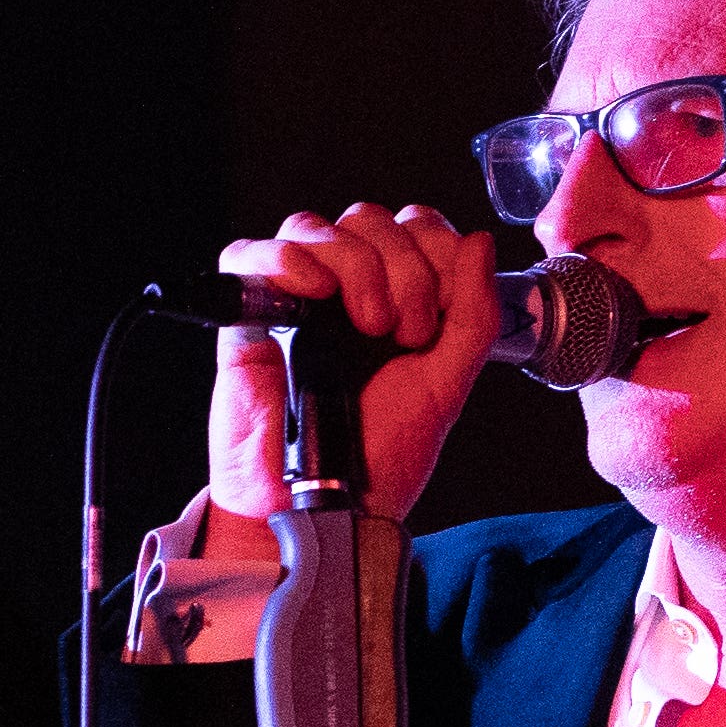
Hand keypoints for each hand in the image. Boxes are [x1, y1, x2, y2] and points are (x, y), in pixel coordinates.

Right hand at [204, 201, 499, 528]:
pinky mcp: (246, 319)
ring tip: (363, 327)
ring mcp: (294, 302)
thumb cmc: (378, 459)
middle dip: (401, 267)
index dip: (433, 251)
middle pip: (368, 220)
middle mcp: (344, 294)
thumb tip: (479, 243)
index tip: (436, 317)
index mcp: (395, 300)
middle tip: (401, 333)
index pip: (413, 227)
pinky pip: (248, 255)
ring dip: (354, 265)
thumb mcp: (447, 385)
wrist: (324, 507)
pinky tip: (310, 289)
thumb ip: (474, 315)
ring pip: (315, 227)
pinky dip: (283, 258)